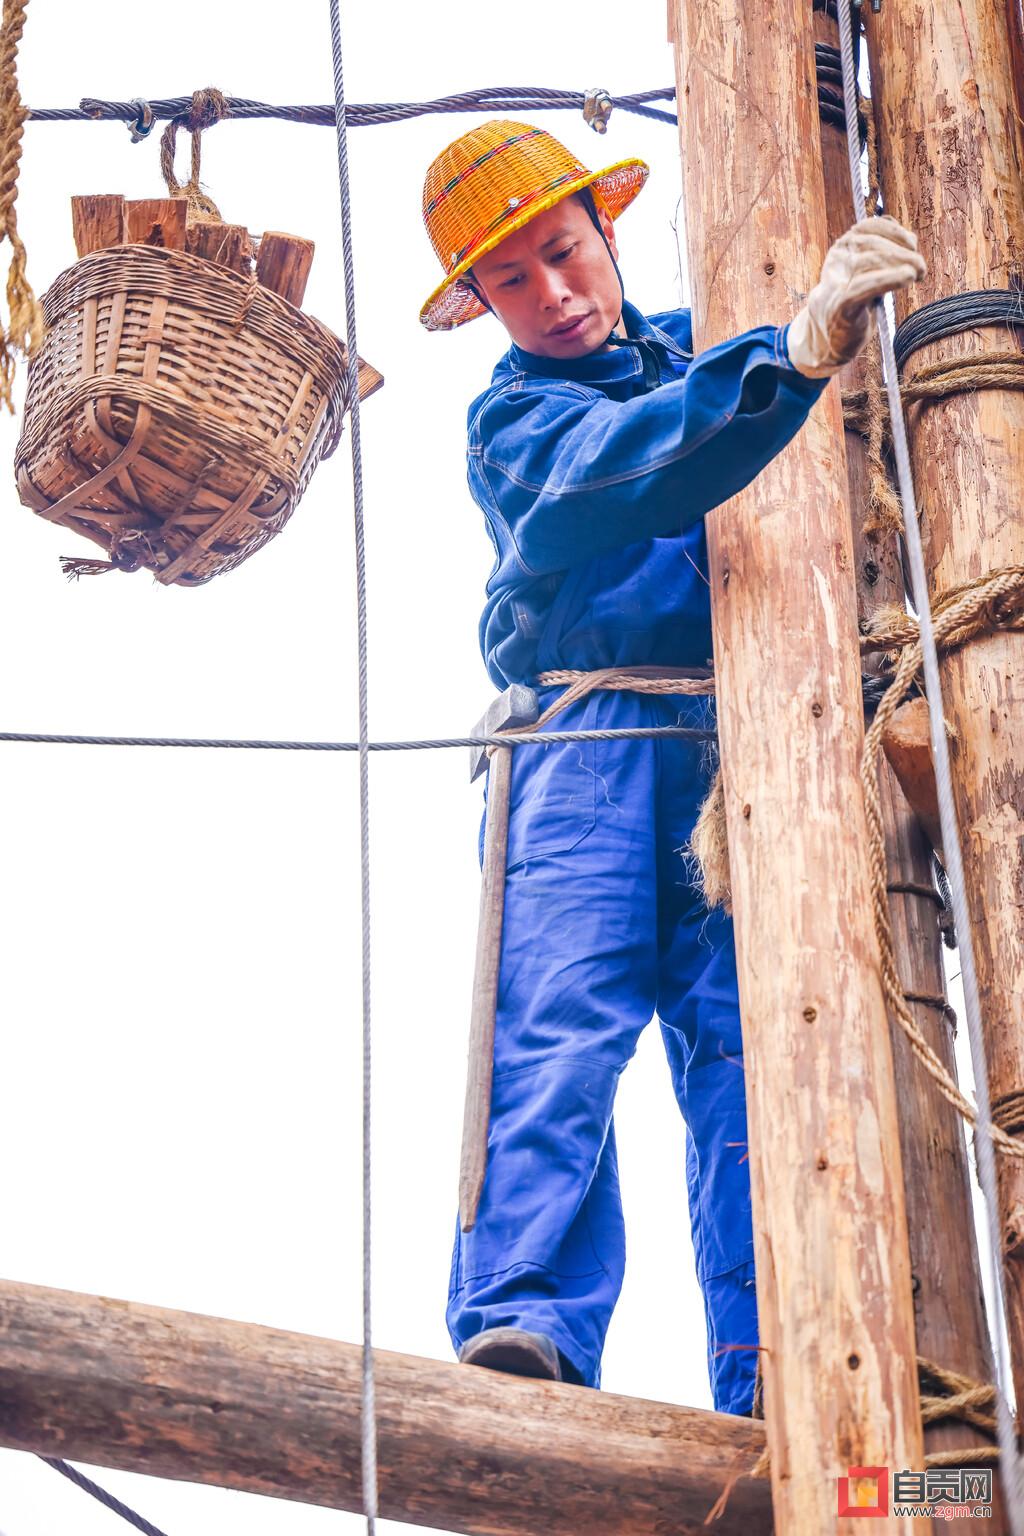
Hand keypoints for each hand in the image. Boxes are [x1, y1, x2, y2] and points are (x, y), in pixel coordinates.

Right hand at [786, 215, 926, 378]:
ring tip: (918, 273)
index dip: (895, 232)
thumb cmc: (855, 301)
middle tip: (921, 267)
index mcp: (843, 247)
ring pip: (869, 261)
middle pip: (872, 244)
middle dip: (903, 252)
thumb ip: (882, 251)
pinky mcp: (840, 305)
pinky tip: (908, 278)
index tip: (913, 246)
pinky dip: (889, 279)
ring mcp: (836, 282)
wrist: (829, 336)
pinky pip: (865, 286)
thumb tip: (905, 235)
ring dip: (901, 263)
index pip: (869, 227)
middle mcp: (837, 260)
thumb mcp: (868, 271)